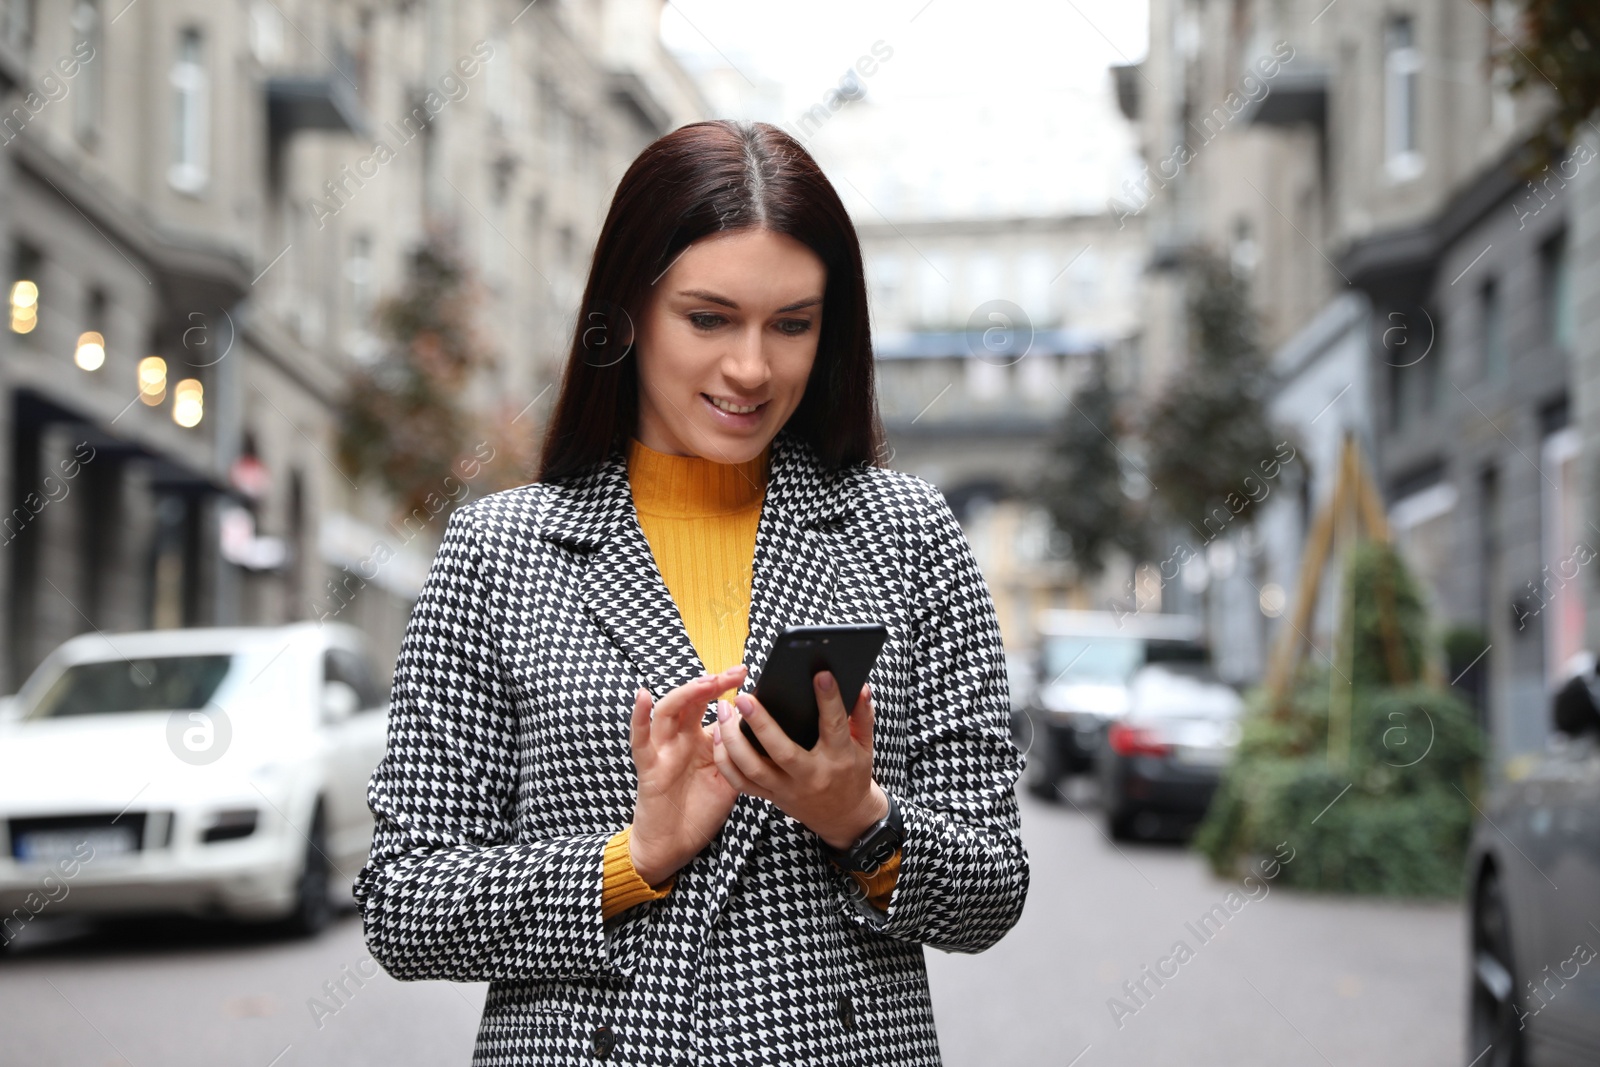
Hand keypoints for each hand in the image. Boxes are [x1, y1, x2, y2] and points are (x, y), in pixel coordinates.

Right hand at [628, 665, 745, 885]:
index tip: (745, 673)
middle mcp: (681, 739)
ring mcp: (663, 750)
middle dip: (712, 683)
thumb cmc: (701, 811)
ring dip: (686, 694)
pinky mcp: (649, 766)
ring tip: (705, 683)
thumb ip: (739, 756)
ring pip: (668, 711)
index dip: (726, 686)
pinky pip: (640, 739)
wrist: (675, 845)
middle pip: (692, 700)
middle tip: (735, 673)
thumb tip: (757, 729)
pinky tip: (644, 696)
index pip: (711, 704)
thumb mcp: (730, 780)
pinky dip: (639, 716)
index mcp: (701, 740)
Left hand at [711, 670, 888, 849]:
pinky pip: (741, 783)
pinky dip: (725, 761)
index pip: (834, 725)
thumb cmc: (853, 772)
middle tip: (744, 697)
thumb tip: (861, 687)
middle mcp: (811, 775)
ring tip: (723, 712)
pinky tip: (717, 736)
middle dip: (761, 723)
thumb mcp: (865, 745)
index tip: (820, 674)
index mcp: (839, 758)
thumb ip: (862, 715)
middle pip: (783, 751)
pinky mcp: (771, 797)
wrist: (844, 816)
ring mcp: (788, 789)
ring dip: (733, 741)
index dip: (829, 699)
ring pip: (754, 769)